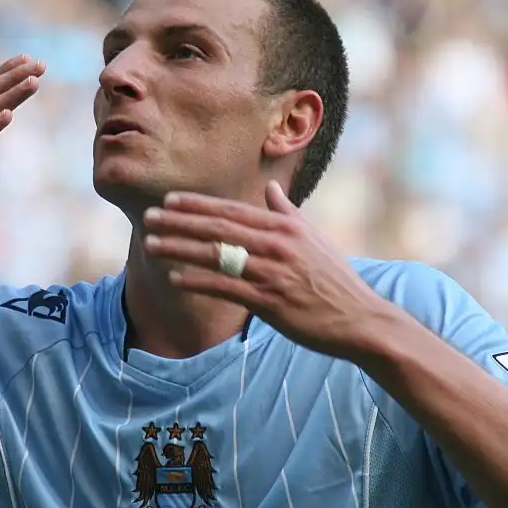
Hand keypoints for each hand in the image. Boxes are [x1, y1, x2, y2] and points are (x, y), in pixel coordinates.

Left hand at [142, 180, 389, 356]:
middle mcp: (276, 245)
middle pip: (218, 228)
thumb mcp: (314, 238)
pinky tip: (175, 278)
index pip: (232, 210)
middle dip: (180, 221)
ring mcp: (272, 273)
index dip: (198, 205)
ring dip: (179, 248)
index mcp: (284, 227)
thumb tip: (271, 188)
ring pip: (216, 255)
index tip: (170, 200)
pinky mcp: (269, 301)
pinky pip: (225, 288)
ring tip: (151, 244)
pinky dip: (198, 281)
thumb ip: (287, 212)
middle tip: (149, 216)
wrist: (359, 319)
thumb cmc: (335, 279)